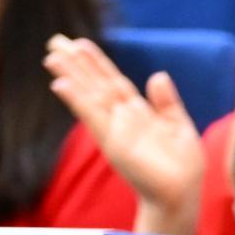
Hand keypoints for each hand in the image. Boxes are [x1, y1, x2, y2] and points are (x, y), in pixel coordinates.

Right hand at [46, 34, 204, 234]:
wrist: (180, 194)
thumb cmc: (183, 166)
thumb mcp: (179, 126)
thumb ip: (166, 102)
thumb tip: (158, 75)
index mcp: (138, 113)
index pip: (114, 82)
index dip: (98, 63)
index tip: (81, 44)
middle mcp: (122, 118)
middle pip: (95, 84)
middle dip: (76, 64)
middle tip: (55, 41)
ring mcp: (114, 129)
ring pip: (89, 96)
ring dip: (70, 76)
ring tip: (51, 57)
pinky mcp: (112, 143)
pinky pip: (91, 116)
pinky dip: (77, 100)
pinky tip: (60, 84)